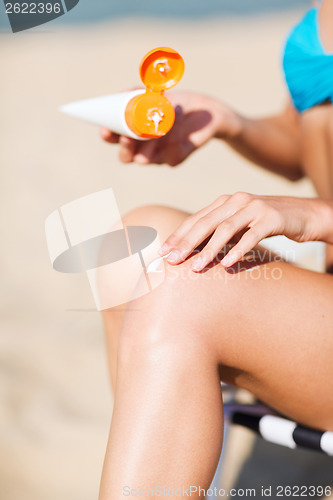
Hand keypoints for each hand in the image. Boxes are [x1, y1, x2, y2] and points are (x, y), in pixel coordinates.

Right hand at [100, 91, 240, 165]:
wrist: (205, 112)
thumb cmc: (176, 102)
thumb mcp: (156, 93)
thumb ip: (137, 92)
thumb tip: (123, 93)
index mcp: (133, 132)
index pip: (114, 139)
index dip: (108, 136)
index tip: (106, 130)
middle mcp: (142, 148)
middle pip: (126, 157)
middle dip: (125, 148)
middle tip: (127, 137)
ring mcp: (158, 156)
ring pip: (147, 157)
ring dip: (153, 138)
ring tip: (166, 114)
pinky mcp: (175, 158)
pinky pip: (170, 154)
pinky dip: (174, 135)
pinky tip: (178, 114)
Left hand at [159, 193, 328, 270]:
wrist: (304, 214)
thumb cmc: (266, 223)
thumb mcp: (240, 225)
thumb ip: (219, 232)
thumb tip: (193, 252)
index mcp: (225, 201)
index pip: (196, 219)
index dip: (179, 235)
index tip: (164, 252)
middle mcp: (236, 200)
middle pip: (205, 223)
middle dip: (186, 243)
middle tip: (172, 260)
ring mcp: (254, 207)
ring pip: (225, 229)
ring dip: (208, 250)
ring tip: (196, 267)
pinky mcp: (271, 218)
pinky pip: (251, 236)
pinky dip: (238, 251)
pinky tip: (227, 265)